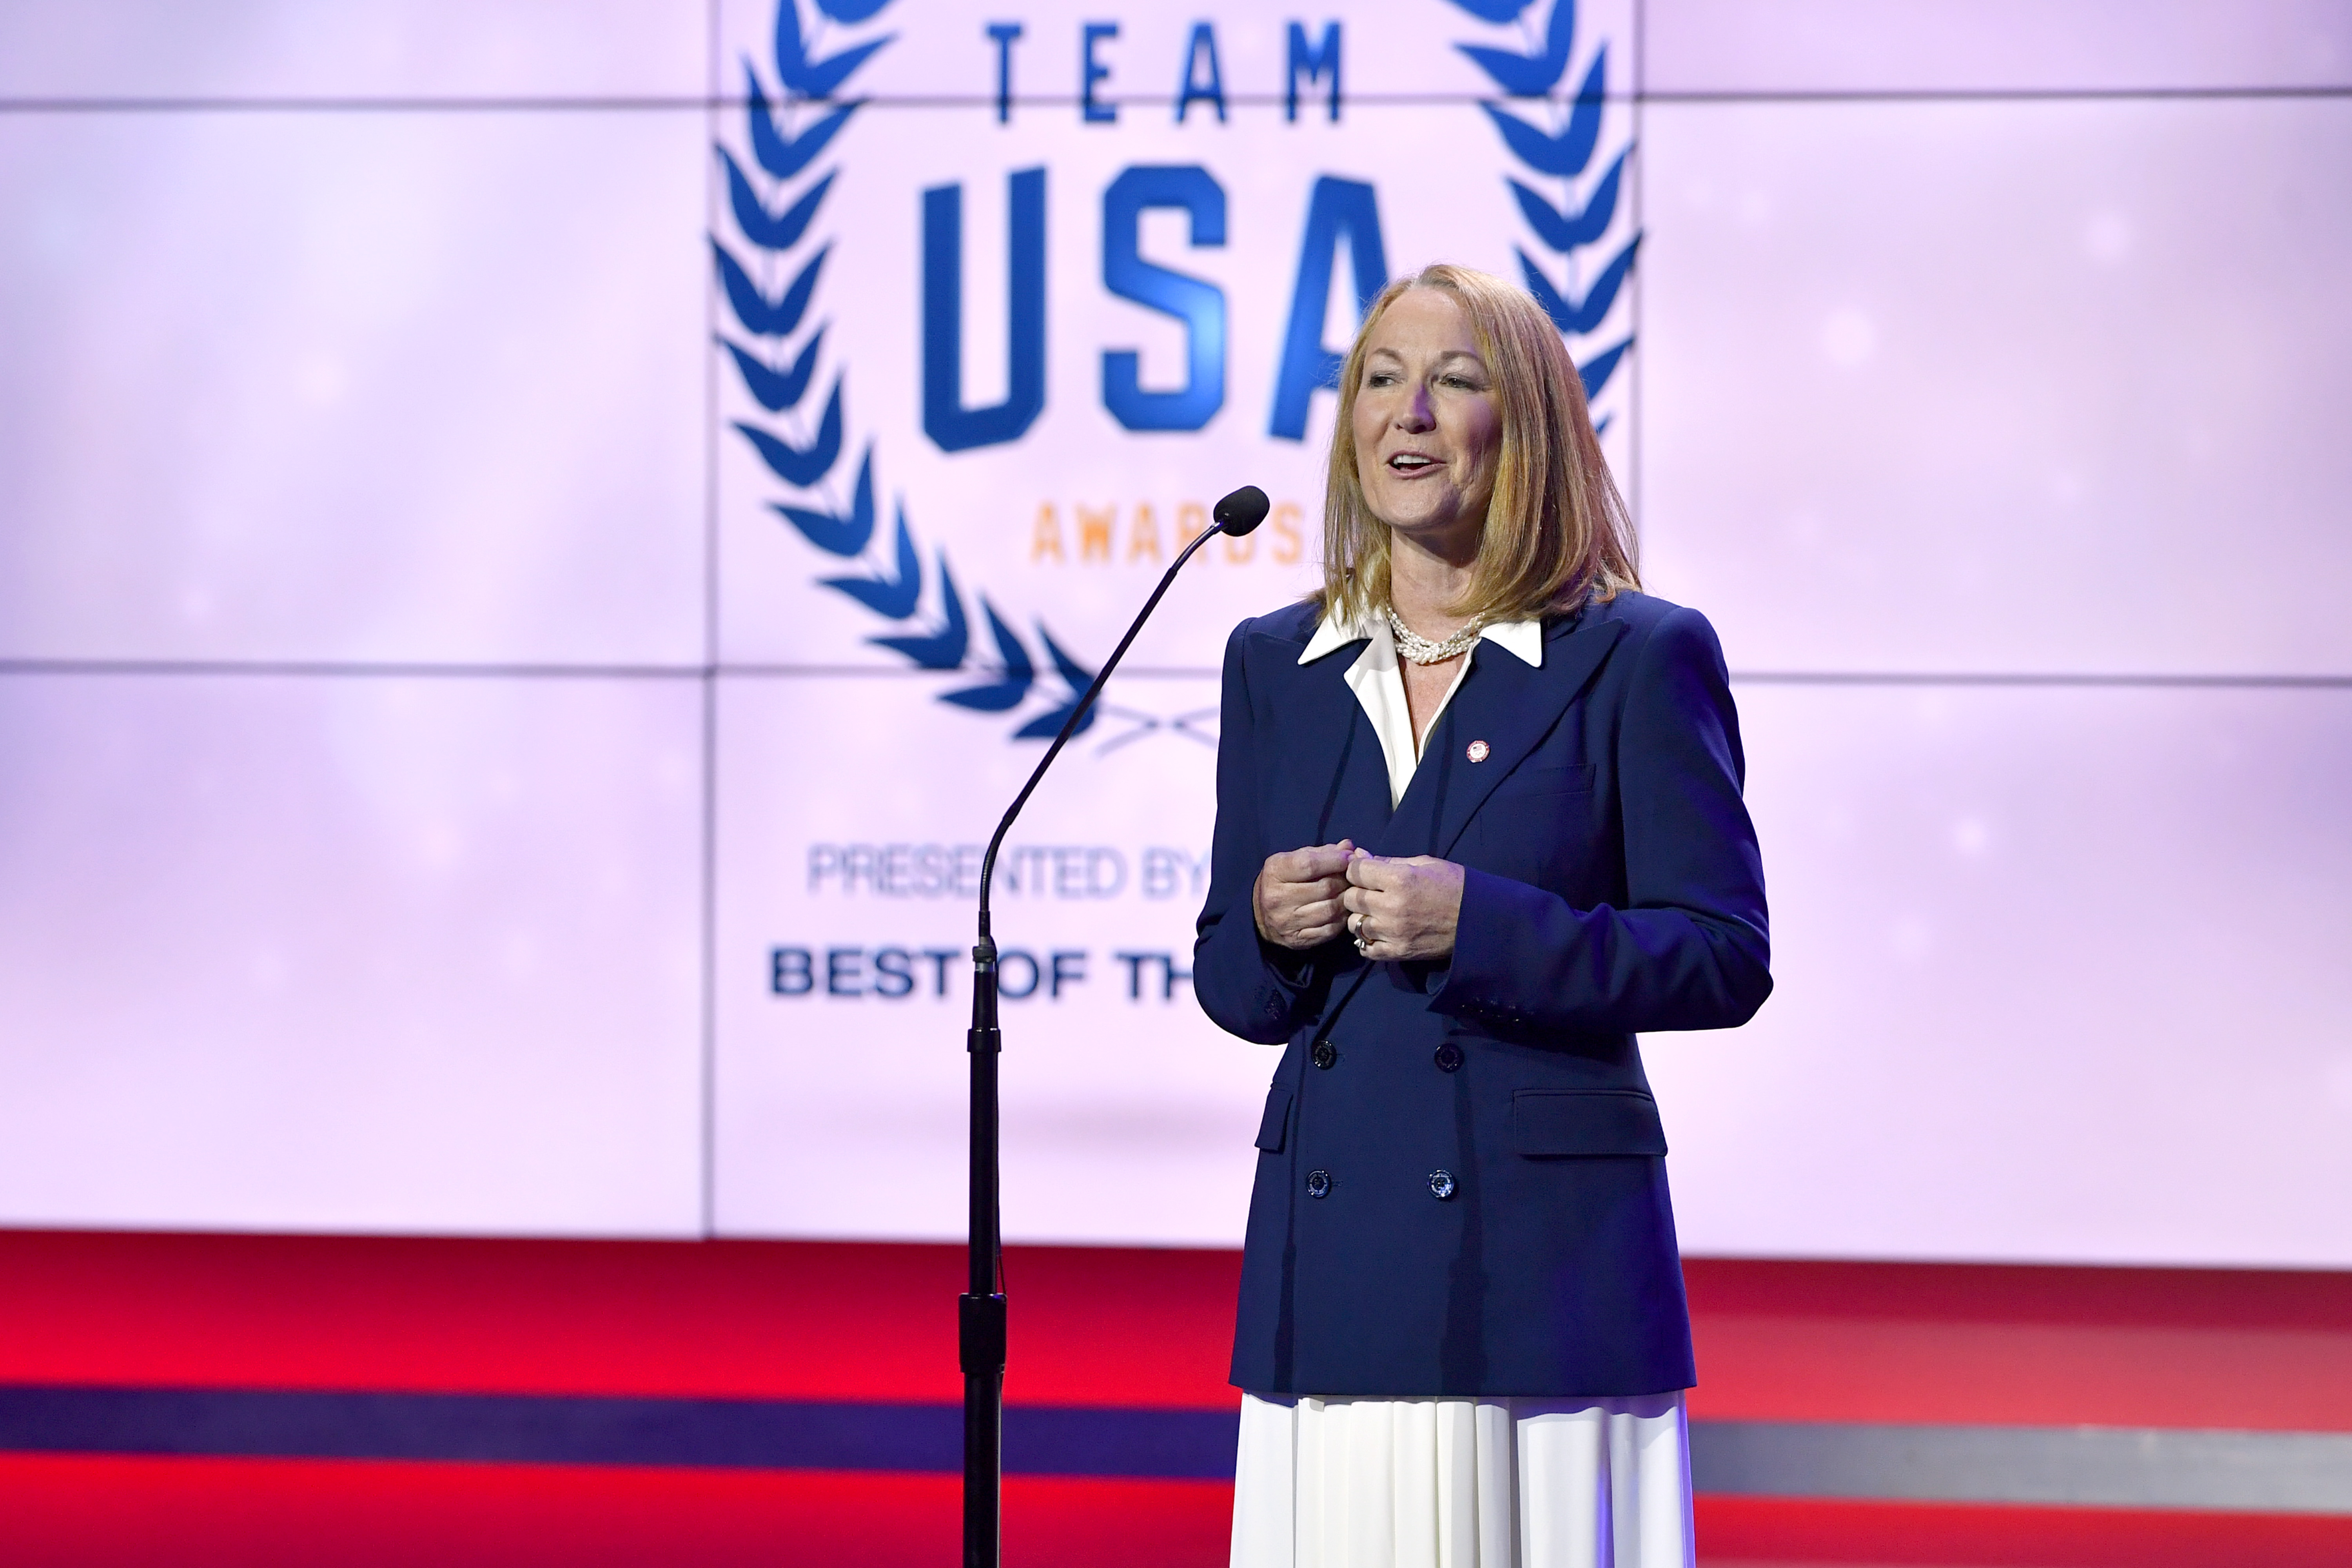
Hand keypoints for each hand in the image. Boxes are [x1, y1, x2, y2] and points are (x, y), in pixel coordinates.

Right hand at [1253, 841, 1355, 949]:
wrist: (1259, 914)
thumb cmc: (1283, 880)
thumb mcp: (1294, 859)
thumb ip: (1322, 853)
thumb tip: (1348, 847)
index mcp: (1275, 871)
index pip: (1310, 864)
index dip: (1335, 860)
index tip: (1349, 857)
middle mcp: (1277, 898)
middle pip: (1325, 888)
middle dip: (1345, 880)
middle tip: (1353, 877)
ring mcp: (1287, 921)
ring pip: (1330, 909)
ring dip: (1345, 900)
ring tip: (1348, 893)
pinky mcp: (1297, 939)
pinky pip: (1330, 929)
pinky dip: (1341, 919)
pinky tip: (1342, 910)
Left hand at [1341, 851, 1464, 961]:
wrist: (1478, 918)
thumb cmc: (1453, 884)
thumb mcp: (1423, 864)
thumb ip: (1388, 861)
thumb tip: (1358, 854)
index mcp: (1399, 879)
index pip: (1355, 871)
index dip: (1357, 869)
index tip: (1365, 872)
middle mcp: (1391, 907)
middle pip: (1351, 898)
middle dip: (1357, 892)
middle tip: (1370, 892)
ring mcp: (1393, 932)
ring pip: (1354, 924)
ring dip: (1361, 917)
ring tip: (1376, 913)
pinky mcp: (1398, 952)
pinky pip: (1366, 949)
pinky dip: (1367, 941)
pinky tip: (1378, 932)